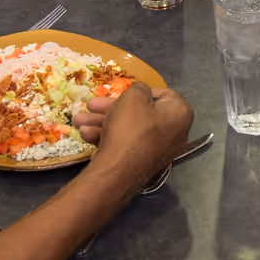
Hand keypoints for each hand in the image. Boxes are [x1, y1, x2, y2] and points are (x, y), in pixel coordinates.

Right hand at [73, 84, 191, 188]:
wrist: (117, 171)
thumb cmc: (130, 126)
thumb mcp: (133, 96)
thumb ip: (140, 88)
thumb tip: (143, 92)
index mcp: (180, 115)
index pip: (164, 95)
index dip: (141, 91)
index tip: (124, 92)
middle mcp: (175, 133)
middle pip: (141, 113)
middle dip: (112, 107)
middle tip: (91, 104)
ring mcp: (158, 150)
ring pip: (129, 128)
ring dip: (103, 121)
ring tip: (78, 121)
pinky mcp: (142, 162)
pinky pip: (127, 143)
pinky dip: (109, 136)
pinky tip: (86, 135)